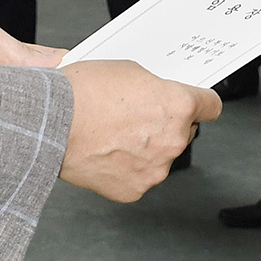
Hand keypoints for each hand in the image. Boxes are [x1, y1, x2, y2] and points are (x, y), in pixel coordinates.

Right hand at [57, 60, 221, 200]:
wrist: (49, 123)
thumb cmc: (82, 94)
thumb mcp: (130, 70)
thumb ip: (156, 87)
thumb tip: (161, 95)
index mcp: (178, 107)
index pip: (212, 106)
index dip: (201, 102)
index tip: (197, 104)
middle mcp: (173, 140)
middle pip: (185, 132)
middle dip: (167, 124)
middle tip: (137, 116)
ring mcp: (155, 169)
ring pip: (161, 156)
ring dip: (147, 148)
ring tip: (115, 134)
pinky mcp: (134, 189)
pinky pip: (139, 177)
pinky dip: (127, 168)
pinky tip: (108, 152)